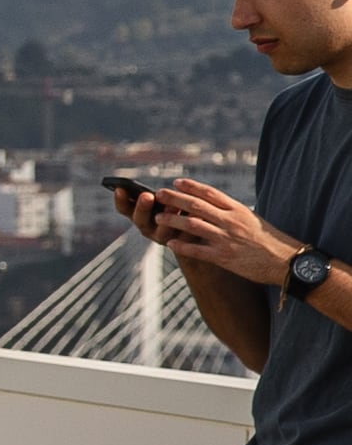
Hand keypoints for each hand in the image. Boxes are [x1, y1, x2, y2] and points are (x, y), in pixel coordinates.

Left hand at [144, 181, 301, 286]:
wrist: (286, 262)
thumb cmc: (269, 240)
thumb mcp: (252, 219)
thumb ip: (232, 212)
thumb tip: (211, 204)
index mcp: (238, 210)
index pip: (211, 193)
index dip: (191, 187)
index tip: (176, 182)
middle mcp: (231, 221)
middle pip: (196, 206)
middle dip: (174, 199)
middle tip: (157, 194)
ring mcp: (226, 239)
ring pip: (192, 225)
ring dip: (172, 220)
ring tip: (157, 217)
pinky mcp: (224, 257)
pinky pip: (197, 250)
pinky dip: (182, 246)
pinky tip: (170, 243)